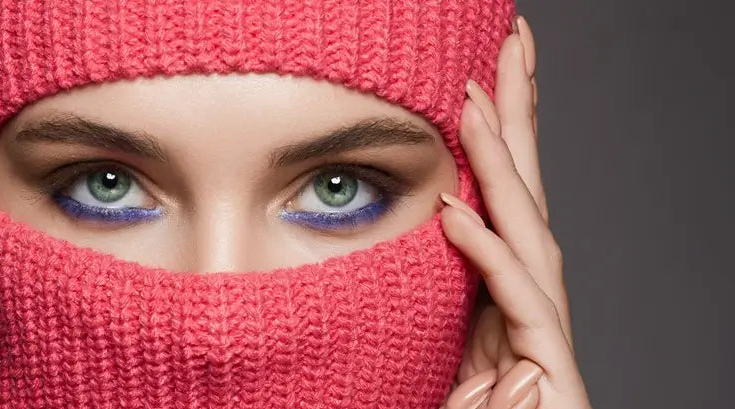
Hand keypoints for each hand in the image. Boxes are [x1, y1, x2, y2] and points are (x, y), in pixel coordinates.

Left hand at [439, 16, 591, 408]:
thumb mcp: (424, 353)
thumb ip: (432, 298)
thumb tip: (415, 227)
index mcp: (496, 298)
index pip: (498, 203)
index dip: (495, 140)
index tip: (477, 78)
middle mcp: (526, 309)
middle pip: (526, 198)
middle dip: (521, 120)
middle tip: (513, 44)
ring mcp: (543, 342)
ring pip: (529, 235)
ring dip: (503, 167)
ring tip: (478, 99)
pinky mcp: (550, 379)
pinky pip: (521, 306)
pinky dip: (491, 257)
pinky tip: (460, 213)